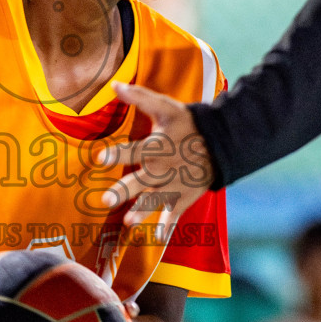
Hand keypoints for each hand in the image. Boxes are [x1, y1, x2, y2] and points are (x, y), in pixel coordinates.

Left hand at [102, 83, 211, 228]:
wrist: (221, 141)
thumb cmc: (189, 123)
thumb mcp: (166, 107)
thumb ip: (140, 97)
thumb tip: (114, 84)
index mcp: (157, 147)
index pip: (133, 151)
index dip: (116, 153)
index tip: (99, 158)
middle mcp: (163, 168)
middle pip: (141, 181)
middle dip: (124, 190)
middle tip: (106, 200)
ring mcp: (174, 185)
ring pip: (155, 200)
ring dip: (142, 211)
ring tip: (129, 222)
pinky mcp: (184, 197)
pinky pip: (175, 213)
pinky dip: (169, 225)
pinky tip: (159, 237)